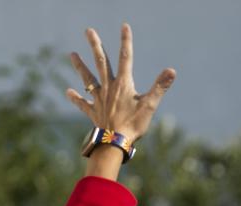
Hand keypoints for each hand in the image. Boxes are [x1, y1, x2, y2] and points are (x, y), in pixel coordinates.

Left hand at [67, 24, 175, 142]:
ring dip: (80, 66)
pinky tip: (68, 92)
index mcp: (123, 84)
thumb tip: (172, 71)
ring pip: (88, 79)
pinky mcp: (93, 112)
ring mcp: (99, 99)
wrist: (114, 143)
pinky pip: (83, 103)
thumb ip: (160, 86)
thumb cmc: (133, 125)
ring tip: (72, 54)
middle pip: (101, 62)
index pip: (126, 57)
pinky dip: (76, 98)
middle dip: (95, 45)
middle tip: (88, 31)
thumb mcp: (150, 105)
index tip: (124, 26)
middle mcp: (108, 88)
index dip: (126, 41)